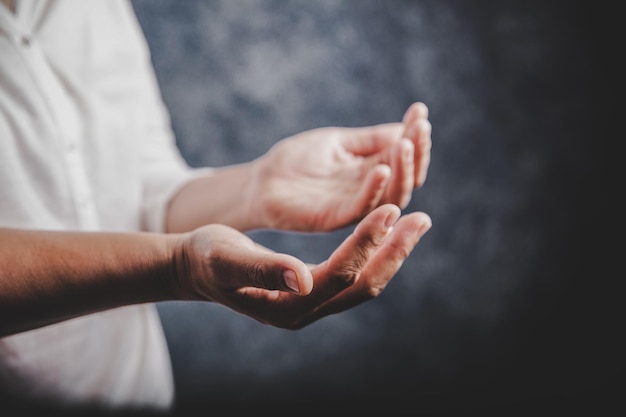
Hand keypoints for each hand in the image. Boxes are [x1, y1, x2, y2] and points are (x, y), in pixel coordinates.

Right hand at [171, 204, 430, 328]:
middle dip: (394, 252)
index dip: (366, 242)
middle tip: (421, 218)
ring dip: (391, 252)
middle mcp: (305, 311)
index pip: (339, 275)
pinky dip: (374, 251)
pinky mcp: (313, 291)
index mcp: (287, 307)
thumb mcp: (227, 260)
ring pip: (363, 282)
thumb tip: (303, 279)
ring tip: (415, 220)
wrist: (195, 267)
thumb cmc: (206, 258)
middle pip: (362, 285)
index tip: (390, 209)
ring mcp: (311, 304)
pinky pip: (353, 274)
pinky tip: (387, 230)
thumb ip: (263, 268)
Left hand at [248, 102, 431, 231]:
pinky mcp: (333, 218)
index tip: (420, 113)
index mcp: (370, 173)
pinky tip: (381, 170)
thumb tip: (405, 128)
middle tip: (419, 129)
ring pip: (390, 196)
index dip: (414, 137)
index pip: (402, 158)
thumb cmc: (297, 161)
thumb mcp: (338, 143)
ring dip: (402, 172)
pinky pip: (360, 208)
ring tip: (404, 146)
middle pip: (405, 179)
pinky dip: (373, 190)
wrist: (261, 182)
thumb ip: (369, 140)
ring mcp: (352, 206)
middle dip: (416, 154)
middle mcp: (367, 192)